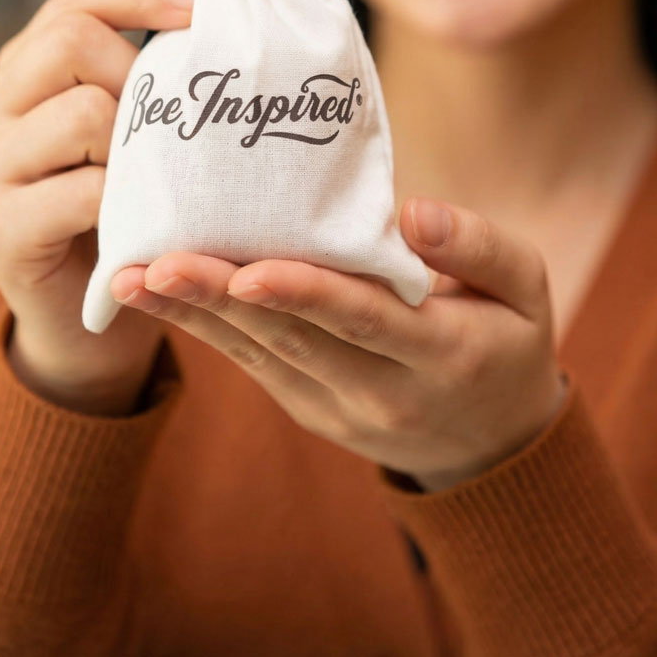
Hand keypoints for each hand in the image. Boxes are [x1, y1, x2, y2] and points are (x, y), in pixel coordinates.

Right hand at [0, 0, 195, 414]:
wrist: (91, 311)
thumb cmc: (127, 205)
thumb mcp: (136, 127)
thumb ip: (153, 73)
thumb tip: (223, 12)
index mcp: (23, 69)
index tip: (208, 8)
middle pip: (73, 41)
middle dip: (143, 74)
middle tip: (181, 122)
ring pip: (83, 110)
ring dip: (141, 146)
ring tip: (161, 179)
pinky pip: (84, 190)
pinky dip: (129, 203)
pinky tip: (147, 221)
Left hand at [109, 196, 567, 488]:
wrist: (492, 442)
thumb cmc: (509, 340)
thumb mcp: (527, 287)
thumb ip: (477, 247)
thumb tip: (412, 214)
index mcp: (440, 354)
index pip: (363, 320)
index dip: (304, 294)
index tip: (246, 271)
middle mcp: (380, 391)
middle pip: (291, 340)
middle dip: (217, 301)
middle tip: (150, 265)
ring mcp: (336, 407)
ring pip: (257, 356)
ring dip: (191, 317)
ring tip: (128, 279)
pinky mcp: (307, 407)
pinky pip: (252, 364)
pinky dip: (203, 329)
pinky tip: (156, 296)